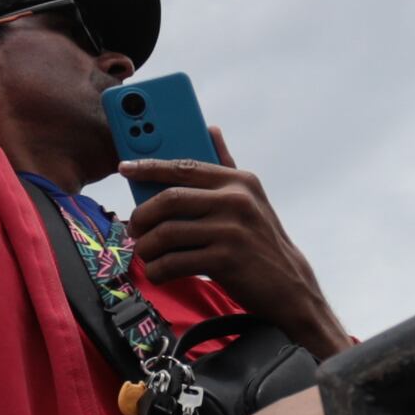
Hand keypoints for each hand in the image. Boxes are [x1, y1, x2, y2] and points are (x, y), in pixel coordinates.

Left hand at [119, 147, 343, 352]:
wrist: (289, 286)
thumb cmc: (261, 241)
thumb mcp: (251, 199)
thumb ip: (227, 165)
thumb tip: (211, 128)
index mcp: (239, 181)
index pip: (184, 166)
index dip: (149, 166)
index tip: (125, 167)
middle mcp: (236, 201)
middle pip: (169, 199)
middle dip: (142, 215)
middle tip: (134, 227)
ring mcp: (231, 231)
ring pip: (167, 233)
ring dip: (147, 247)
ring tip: (146, 253)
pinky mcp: (226, 260)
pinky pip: (174, 262)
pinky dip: (158, 270)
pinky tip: (158, 272)